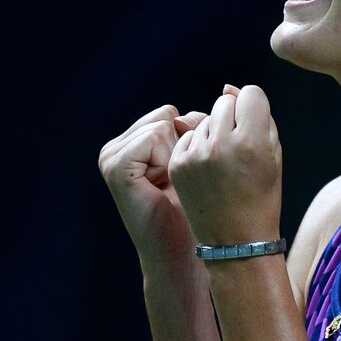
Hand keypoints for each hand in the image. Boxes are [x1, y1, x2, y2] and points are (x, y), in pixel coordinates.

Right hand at [98, 103, 210, 264]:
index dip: (195, 139)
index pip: (173, 115)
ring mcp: (112, 155)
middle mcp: (118, 146)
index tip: (193, 176)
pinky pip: (157, 135)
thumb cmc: (200, 212)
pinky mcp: (115, 164)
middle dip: (188, 145)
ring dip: (180, 154)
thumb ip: (207, 126)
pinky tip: (164, 186)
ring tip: (174, 186)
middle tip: (185, 183)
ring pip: (165, 123)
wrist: (183, 253)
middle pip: (170, 115)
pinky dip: (168, 158)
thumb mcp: (204, 160)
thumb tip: (228, 86)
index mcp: (133, 143)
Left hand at [168, 84, 283, 245]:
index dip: (255, 108)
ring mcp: (195, 155)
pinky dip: (197, 146)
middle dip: (233, 116)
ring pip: (205, 118)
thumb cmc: (262, 196)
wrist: (236, 241)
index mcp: (251, 141)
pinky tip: (207, 170)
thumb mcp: (273, 156)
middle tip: (238, 146)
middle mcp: (220, 144)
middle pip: (225, 101)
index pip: (250, 94)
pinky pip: (188, 136)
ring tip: (223, 163)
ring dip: (214, 132)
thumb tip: (229, 87)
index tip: (255, 127)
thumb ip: (259, 116)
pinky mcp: (177, 165)